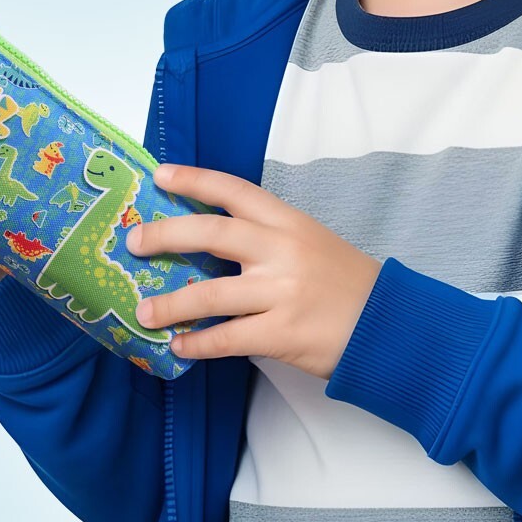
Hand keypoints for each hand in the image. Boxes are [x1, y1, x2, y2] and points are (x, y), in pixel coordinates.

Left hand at [127, 163, 382, 379]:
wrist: (388, 322)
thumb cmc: (345, 281)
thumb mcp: (310, 241)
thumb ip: (267, 238)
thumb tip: (209, 243)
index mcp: (288, 221)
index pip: (234, 190)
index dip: (194, 180)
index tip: (160, 175)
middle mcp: (282, 249)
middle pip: (211, 232)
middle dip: (165, 235)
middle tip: (133, 242)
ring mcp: (281, 292)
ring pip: (210, 293)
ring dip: (170, 303)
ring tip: (144, 311)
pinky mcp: (282, 333)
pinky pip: (227, 338)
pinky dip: (198, 344)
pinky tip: (180, 346)